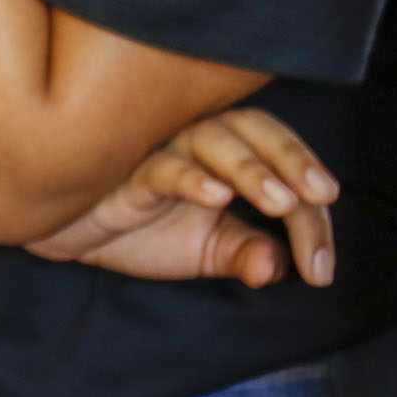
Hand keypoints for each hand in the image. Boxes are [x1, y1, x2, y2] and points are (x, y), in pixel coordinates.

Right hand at [27, 108, 336, 287]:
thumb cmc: (142, 231)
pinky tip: (214, 196)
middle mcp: (198, 141)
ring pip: (212, 138)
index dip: (312, 212)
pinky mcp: (125, 172)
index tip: (321, 268)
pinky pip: (161, 166)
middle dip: (293, 161)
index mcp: (228, 156)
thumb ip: (245, 255)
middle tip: (318, 197)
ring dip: (251, 169)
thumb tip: (275, 269)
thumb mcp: (207, 252)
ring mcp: (161, 149)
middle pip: (254, 128)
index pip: (284, 168)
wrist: (75, 238)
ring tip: (278, 202)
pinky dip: (190, 178)